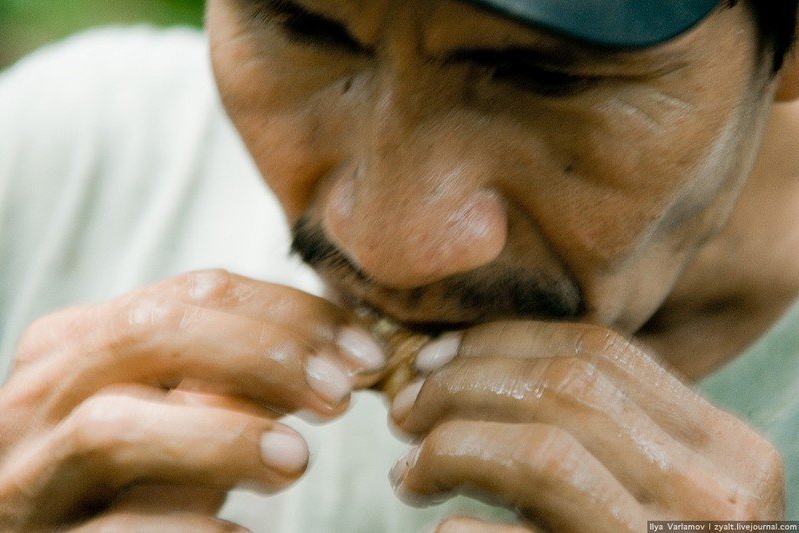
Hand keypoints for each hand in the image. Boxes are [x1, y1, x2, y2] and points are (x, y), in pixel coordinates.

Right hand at [0, 270, 385, 530]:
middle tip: (341, 392)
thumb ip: (233, 371)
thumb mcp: (182, 405)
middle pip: (151, 334)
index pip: (195, 292)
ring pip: (113, 427)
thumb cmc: (137, 474)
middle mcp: (40, 395)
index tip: (362, 350)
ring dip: (224, 436)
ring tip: (296, 460)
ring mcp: (26, 474)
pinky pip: (116, 530)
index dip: (293, 313)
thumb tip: (337, 352)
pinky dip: (189, 525)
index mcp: (81, 342)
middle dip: (264, 354)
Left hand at [388, 321, 784, 531]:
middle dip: (464, 385)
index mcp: (723, 447)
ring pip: (544, 453)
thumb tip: (480, 369)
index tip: (439, 356)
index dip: (504, 341)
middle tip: (406, 409)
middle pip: (566, 389)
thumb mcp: (660, 484)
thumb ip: (606, 432)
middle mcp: (711, 491)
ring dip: (453, 448)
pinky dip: (463, 530)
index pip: (602, 352)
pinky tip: (441, 530)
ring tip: (410, 471)